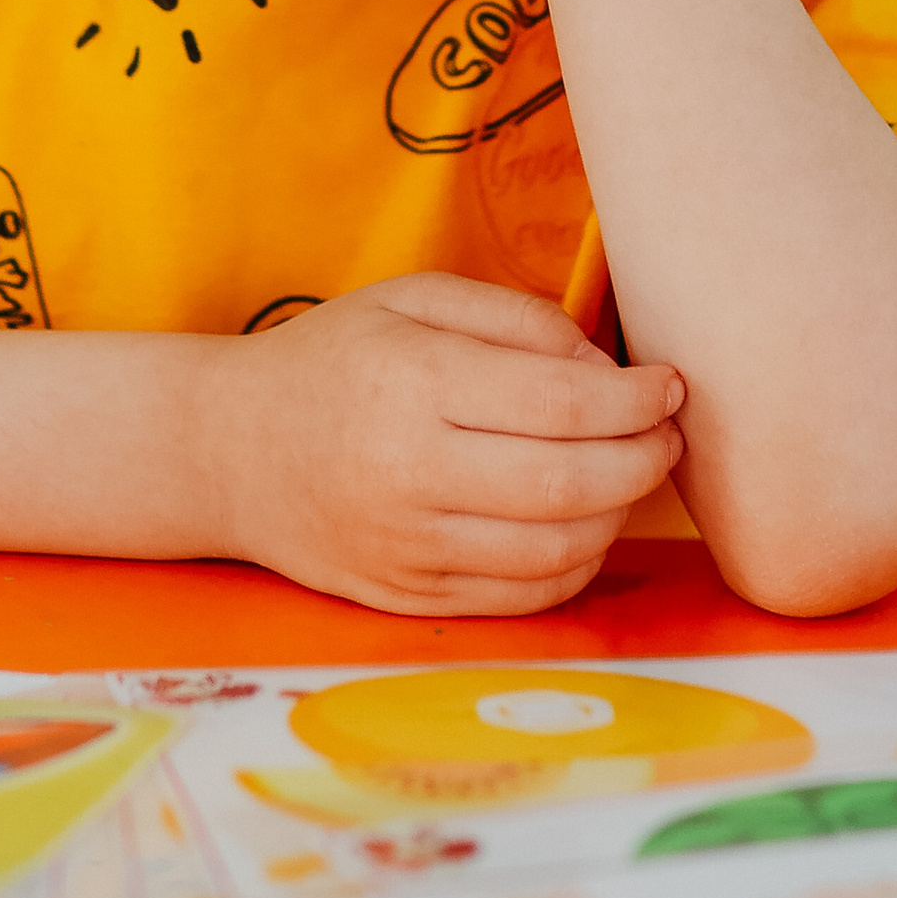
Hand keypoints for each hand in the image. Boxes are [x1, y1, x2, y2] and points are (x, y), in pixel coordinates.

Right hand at [223, 274, 684, 613]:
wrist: (228, 451)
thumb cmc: (333, 359)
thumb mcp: (412, 298)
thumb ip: (516, 319)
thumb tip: (605, 369)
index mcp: (412, 381)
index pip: (560, 400)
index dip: (636, 398)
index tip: (668, 386)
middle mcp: (407, 472)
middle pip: (569, 483)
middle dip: (644, 459)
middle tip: (666, 434)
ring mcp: (405, 548)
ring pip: (555, 550)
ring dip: (618, 514)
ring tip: (629, 473)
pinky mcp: (407, 599)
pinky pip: (522, 599)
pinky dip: (575, 565)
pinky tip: (583, 524)